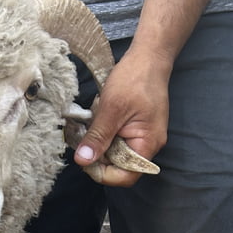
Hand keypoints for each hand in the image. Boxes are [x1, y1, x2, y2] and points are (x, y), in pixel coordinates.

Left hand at [73, 43, 170, 186]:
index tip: (84, 160)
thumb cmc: (135, 78)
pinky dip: (105, 132)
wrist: (149, 56)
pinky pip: (117, 139)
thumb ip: (98, 137)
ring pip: (116, 152)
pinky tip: (101, 116)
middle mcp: (148, 145)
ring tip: (95, 121)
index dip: (104, 173)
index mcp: (148, 144)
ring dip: (101, 141)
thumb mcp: (111, 108)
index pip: (126, 176)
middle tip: (83, 138)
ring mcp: (142, 137)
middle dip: (99, 155)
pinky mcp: (135, 129)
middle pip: (119, 166)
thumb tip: (83, 160)